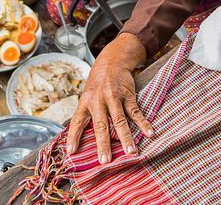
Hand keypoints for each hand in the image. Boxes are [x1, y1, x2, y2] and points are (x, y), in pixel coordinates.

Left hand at [67, 32, 153, 163]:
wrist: (112, 61)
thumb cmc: (97, 84)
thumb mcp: (87, 96)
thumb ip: (85, 115)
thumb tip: (77, 138)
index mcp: (86, 102)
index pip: (77, 122)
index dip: (73, 137)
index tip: (71, 152)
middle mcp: (98, 100)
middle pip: (101, 125)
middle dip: (103, 144)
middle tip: (105, 160)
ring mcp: (114, 97)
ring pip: (120, 120)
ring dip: (126, 137)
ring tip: (131, 151)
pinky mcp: (128, 95)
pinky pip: (135, 111)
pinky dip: (143, 123)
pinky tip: (149, 133)